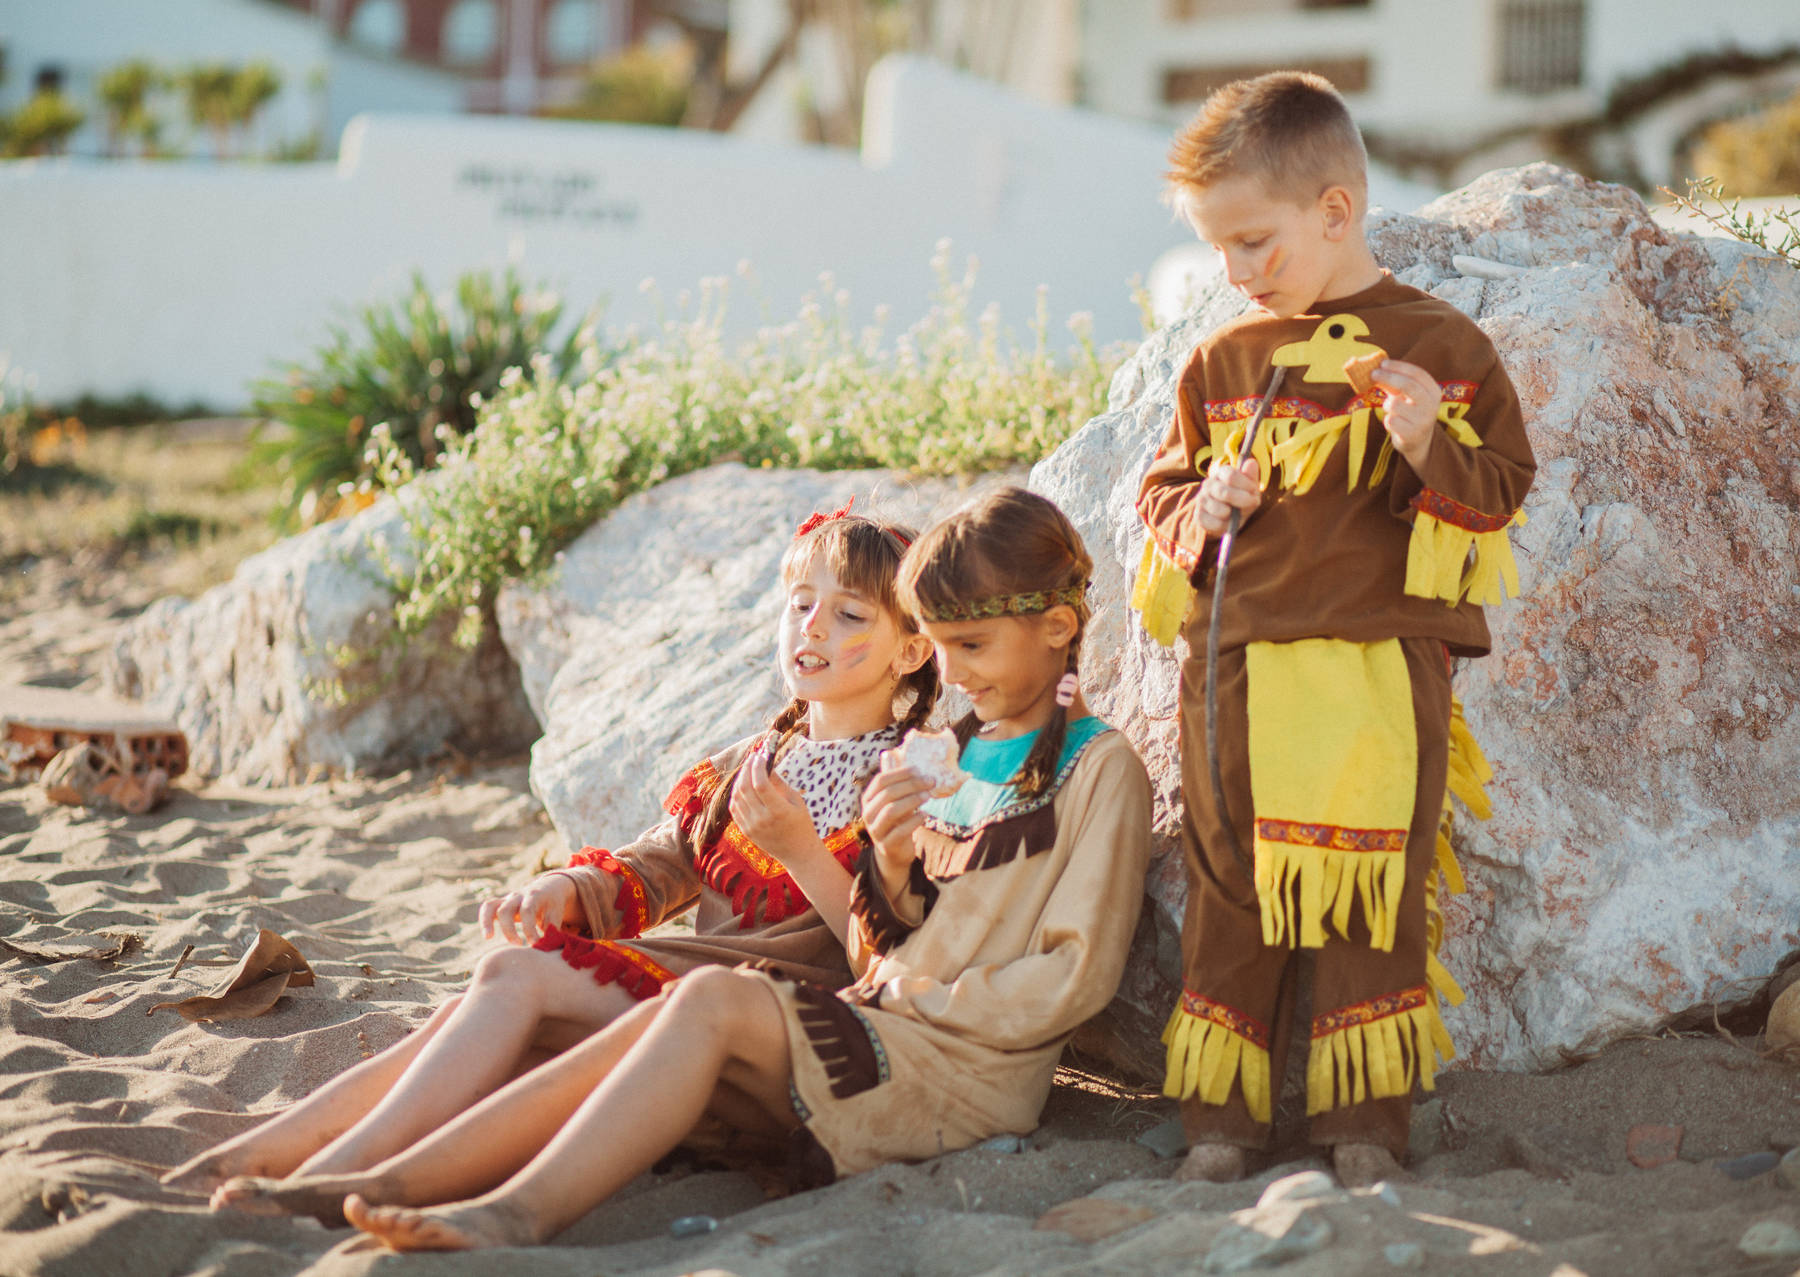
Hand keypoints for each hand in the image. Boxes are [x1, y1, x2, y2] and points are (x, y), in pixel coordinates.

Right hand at [479, 873, 576, 945]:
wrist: (550, 887)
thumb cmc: (553, 904)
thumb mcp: (556, 913)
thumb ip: (551, 929)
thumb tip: (545, 948)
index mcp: (534, 896)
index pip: (527, 911)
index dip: (529, 929)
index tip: (535, 944)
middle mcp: (518, 895)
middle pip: (506, 909)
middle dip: (509, 929)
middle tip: (519, 945)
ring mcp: (507, 899)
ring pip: (491, 906)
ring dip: (487, 922)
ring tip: (488, 937)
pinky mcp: (501, 904)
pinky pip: (487, 908)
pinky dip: (484, 920)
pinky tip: (488, 936)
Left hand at [729, 747, 825, 871]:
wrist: (798, 853)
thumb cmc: (801, 823)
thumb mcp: (796, 800)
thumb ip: (779, 782)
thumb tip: (766, 764)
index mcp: (778, 811)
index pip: (761, 784)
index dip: (757, 767)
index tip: (760, 756)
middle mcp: (762, 819)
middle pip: (745, 788)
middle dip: (746, 769)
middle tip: (752, 757)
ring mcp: (751, 826)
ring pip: (736, 797)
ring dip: (740, 779)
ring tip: (748, 769)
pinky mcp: (745, 831)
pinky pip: (734, 808)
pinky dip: (736, 793)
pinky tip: (743, 784)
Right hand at [861, 751, 931, 876]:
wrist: (893, 852)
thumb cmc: (896, 820)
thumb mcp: (893, 800)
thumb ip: (893, 781)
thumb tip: (888, 754)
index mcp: (868, 799)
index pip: (881, 780)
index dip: (901, 773)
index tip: (920, 770)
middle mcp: (868, 813)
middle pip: (888, 794)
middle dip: (911, 785)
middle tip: (931, 782)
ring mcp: (875, 830)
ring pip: (891, 811)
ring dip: (912, 801)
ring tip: (928, 796)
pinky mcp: (886, 845)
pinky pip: (900, 831)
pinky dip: (914, 821)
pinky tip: (925, 815)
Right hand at [1195, 455, 1261, 537]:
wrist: (1227, 517)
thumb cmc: (1241, 499)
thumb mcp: (1250, 488)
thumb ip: (1251, 476)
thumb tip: (1251, 462)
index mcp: (1221, 472)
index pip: (1231, 476)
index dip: (1246, 486)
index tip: (1254, 492)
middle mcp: (1208, 484)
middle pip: (1225, 493)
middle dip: (1242, 502)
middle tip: (1249, 505)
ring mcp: (1201, 500)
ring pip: (1221, 510)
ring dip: (1234, 515)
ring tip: (1236, 514)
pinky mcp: (1199, 516)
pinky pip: (1215, 523)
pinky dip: (1226, 525)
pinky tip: (1227, 521)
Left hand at [1370, 358, 1441, 468]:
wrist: (1418, 441)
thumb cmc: (1409, 411)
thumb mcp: (1406, 395)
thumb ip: (1395, 382)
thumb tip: (1376, 368)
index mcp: (1434, 391)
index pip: (1418, 374)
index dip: (1399, 367)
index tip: (1382, 363)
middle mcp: (1432, 405)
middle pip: (1409, 385)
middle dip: (1388, 377)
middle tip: (1373, 374)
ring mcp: (1423, 421)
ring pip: (1394, 404)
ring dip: (1387, 406)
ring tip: (1393, 411)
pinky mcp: (1412, 434)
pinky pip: (1390, 420)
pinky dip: (1387, 421)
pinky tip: (1395, 424)